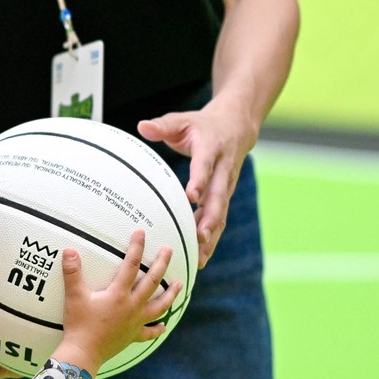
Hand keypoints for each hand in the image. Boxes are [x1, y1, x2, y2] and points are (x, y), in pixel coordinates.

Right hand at [53, 232, 178, 374]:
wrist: (84, 354)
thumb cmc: (79, 324)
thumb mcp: (73, 296)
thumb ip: (72, 273)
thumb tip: (69, 250)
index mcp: (119, 294)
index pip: (131, 265)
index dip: (136, 247)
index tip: (141, 232)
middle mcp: (132, 306)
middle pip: (152, 282)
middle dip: (161, 264)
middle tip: (169, 250)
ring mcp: (135, 322)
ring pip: (159, 306)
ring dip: (170, 294)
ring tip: (179, 284)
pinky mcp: (132, 336)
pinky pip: (149, 332)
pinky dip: (157, 329)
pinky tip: (163, 326)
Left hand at [139, 99, 256, 267]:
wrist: (236, 126)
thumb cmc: (202, 125)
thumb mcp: (182, 120)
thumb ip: (162, 125)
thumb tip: (142, 126)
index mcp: (210, 149)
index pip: (205, 166)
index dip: (200, 181)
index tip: (192, 197)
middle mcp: (223, 170)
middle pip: (218, 196)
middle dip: (210, 217)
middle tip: (201, 236)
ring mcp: (226, 185)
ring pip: (221, 212)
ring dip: (212, 235)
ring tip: (201, 257)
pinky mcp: (225, 196)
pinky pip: (220, 219)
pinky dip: (212, 238)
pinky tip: (201, 257)